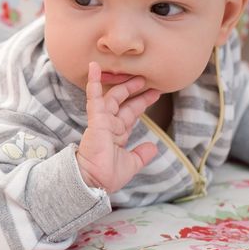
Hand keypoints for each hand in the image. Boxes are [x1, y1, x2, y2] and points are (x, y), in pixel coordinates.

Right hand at [76, 62, 161, 191]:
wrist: (95, 181)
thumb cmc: (108, 176)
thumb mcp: (131, 164)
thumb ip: (141, 155)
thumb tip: (153, 147)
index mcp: (117, 134)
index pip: (131, 114)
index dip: (141, 103)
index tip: (154, 94)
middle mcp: (110, 125)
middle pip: (124, 103)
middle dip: (135, 91)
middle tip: (146, 80)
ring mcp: (102, 121)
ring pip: (112, 97)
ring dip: (123, 85)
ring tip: (135, 74)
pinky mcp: (95, 120)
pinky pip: (94, 98)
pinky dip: (93, 83)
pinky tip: (94, 67)